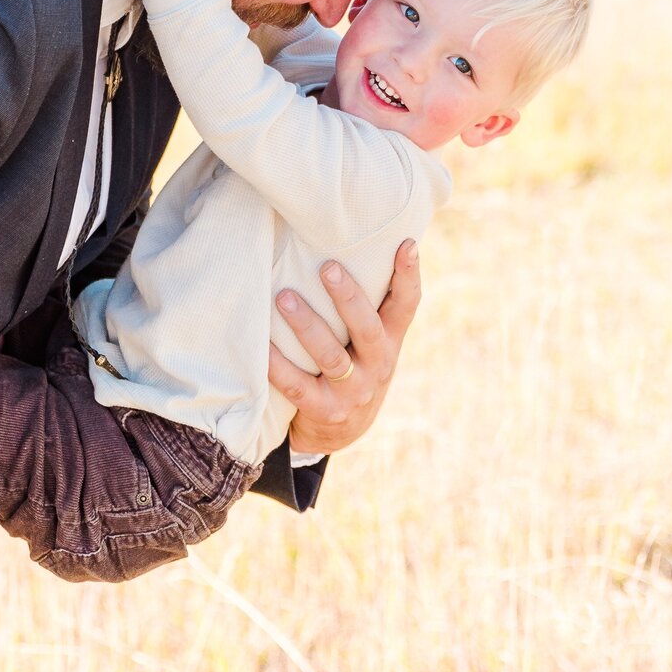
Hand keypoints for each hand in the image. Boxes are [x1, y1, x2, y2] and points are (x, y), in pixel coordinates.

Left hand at [268, 241, 420, 455]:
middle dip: (348, 298)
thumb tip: (356, 240)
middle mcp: (377, 366)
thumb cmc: (354, 364)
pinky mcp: (324, 411)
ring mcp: (352, 391)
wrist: (343, 430)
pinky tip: (262, 346)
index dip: (408, 276)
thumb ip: (370, 303)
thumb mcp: (372, 340)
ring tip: (284, 297)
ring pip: (330, 357)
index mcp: (391, 342)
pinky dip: (278, 365)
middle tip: (327, 267)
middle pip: (367, 330)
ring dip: (307, 326)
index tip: (406, 244)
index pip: (406, 306)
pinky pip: (297, 386)